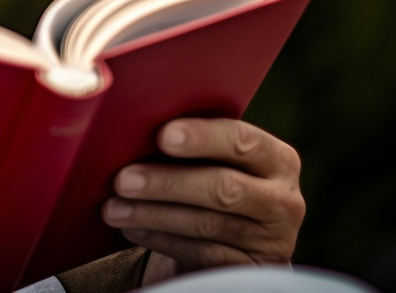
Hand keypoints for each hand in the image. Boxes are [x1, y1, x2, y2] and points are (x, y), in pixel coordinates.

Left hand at [100, 118, 303, 285]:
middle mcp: (283, 199)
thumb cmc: (210, 181)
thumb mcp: (211, 161)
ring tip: (113, 208)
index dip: (203, 137)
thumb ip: (190, 144)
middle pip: (224, 188)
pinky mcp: (250, 270)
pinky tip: (132, 229)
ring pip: (207, 225)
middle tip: (122, 179)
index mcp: (275, 158)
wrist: (233, 242)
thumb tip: (133, 126)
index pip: (242, 140)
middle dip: (167, 182)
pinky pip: (202, 254)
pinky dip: (161, 239)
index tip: (163, 136)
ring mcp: (271, 240)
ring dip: (153, 214)